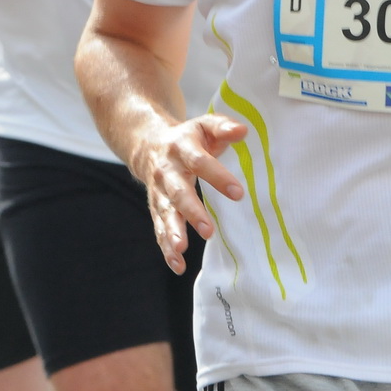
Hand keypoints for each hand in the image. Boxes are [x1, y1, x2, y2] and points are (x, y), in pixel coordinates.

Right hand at [133, 115, 246, 273]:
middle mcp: (167, 172)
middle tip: (208, 230)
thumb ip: (223, 127)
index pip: (201, 163)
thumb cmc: (187, 137)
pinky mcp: (156, 208)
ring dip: (173, 233)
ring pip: (165, 214)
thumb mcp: (204, 125)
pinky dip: (166, 248)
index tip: (238, 193)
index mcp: (182, 148)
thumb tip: (243, 131)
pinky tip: (177, 265)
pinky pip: (159, 228)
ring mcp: (159, 192)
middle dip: (192, 212)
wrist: (147, 144)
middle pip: (179, 193)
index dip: (218, 178)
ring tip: (181, 250)